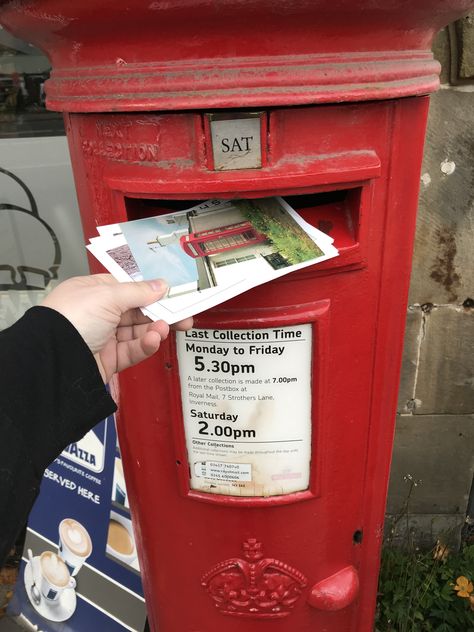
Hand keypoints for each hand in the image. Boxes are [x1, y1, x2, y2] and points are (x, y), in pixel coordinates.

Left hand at [41, 274, 192, 381]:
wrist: (54, 360)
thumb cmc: (69, 320)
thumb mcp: (107, 295)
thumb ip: (138, 291)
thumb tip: (160, 285)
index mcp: (92, 292)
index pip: (128, 288)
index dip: (151, 291)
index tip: (173, 293)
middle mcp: (97, 314)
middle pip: (136, 311)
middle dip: (161, 313)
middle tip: (183, 314)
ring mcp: (103, 337)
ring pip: (137, 332)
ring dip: (154, 330)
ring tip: (168, 327)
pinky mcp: (108, 359)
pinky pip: (132, 351)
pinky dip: (145, 346)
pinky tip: (154, 340)